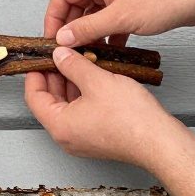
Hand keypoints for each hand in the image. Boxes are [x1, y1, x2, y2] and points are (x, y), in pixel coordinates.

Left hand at [24, 47, 182, 168]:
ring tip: (78, 59)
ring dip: (71, 82)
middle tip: (59, 54)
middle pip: (50, 101)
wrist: (160, 141)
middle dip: (55, 75)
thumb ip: (73, 65)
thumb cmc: (131, 118)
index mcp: (59, 125)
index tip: (39, 57)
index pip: (34, 97)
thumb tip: (59, 55)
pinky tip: (93, 75)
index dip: (35, 73)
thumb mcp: (97, 80)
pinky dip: (83, 93)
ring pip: (68, 105)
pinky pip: (82, 112)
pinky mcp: (98, 137)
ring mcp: (83, 139)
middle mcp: (67, 136)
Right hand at [46, 0, 194, 46]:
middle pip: (76, 4)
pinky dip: (106, 33)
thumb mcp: (119, 18)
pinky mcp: (129, 0)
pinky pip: (108, 17)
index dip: (53, 19)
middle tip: (69, 50)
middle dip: (72, 28)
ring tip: (89, 53)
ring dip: (90, 33)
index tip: (52, 40)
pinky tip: (109, 50)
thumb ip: (88, 29)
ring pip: (92, 13)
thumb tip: (64, 38)